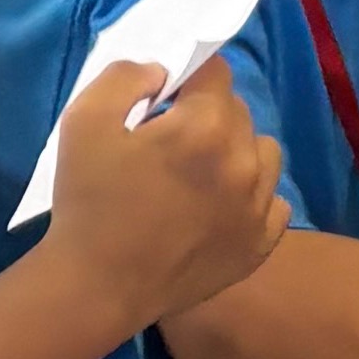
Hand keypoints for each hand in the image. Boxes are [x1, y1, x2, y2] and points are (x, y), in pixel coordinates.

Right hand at [44, 50, 290, 327]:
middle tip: (169, 141)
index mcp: (205, 127)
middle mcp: (244, 162)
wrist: (98, 286)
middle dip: (207, 114)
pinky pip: (274, 202)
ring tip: (201, 173)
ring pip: (263, 154)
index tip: (164, 99)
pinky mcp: (260, 244)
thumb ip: (125, 76)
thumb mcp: (83, 120)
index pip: (216, 72)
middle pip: (238, 112)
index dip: (187, 78)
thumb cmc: (87, 201)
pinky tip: (219, 206)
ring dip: (237, 151)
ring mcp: (258, 207)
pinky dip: (252, 197)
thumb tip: (162, 73)